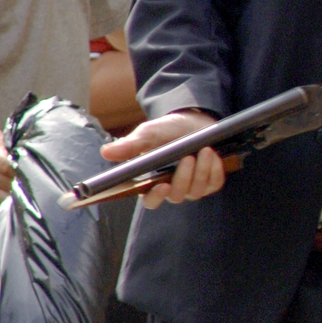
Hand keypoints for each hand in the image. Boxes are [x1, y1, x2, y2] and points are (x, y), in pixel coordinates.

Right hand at [100, 109, 225, 208]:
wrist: (193, 121)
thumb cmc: (167, 131)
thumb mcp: (149, 134)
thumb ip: (131, 145)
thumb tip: (106, 152)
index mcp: (152, 181)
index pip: (150, 201)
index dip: (155, 197)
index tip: (162, 186)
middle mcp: (172, 188)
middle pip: (177, 196)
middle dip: (184, 178)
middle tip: (188, 157)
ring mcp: (192, 187)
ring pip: (197, 191)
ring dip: (202, 171)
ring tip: (204, 150)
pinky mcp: (210, 182)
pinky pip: (214, 184)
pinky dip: (215, 170)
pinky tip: (214, 156)